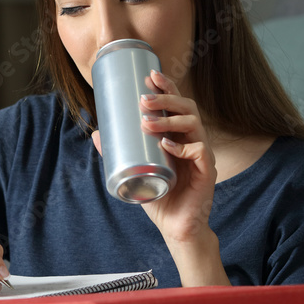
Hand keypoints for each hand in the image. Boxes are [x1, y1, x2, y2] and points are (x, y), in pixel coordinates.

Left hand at [92, 69, 218, 243]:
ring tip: (147, 122)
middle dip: (166, 98)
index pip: (177, 104)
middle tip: (144, 99)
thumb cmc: (159, 197)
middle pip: (187, 108)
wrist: (176, 228)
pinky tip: (167, 145)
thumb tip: (96, 134)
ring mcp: (203, 155)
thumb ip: (118, 153)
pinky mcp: (207, 172)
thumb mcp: (135, 171)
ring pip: (194, 124)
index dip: (167, 87)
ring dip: (170, 119)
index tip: (149, 76)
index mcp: (180, 135)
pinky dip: (184, 146)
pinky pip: (201, 151)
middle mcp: (194, 140)